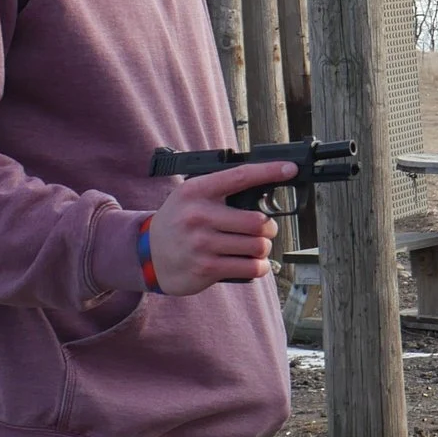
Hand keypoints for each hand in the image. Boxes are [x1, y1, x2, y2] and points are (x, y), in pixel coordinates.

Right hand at [147, 159, 292, 292]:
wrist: (148, 255)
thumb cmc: (179, 223)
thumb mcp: (191, 198)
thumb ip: (221, 191)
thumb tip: (265, 188)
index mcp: (197, 191)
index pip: (240, 176)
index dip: (269, 171)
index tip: (289, 168)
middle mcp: (198, 215)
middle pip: (257, 221)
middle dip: (270, 228)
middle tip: (266, 230)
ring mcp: (202, 243)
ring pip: (257, 246)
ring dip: (263, 249)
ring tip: (256, 247)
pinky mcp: (206, 268)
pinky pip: (250, 267)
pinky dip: (259, 266)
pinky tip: (253, 263)